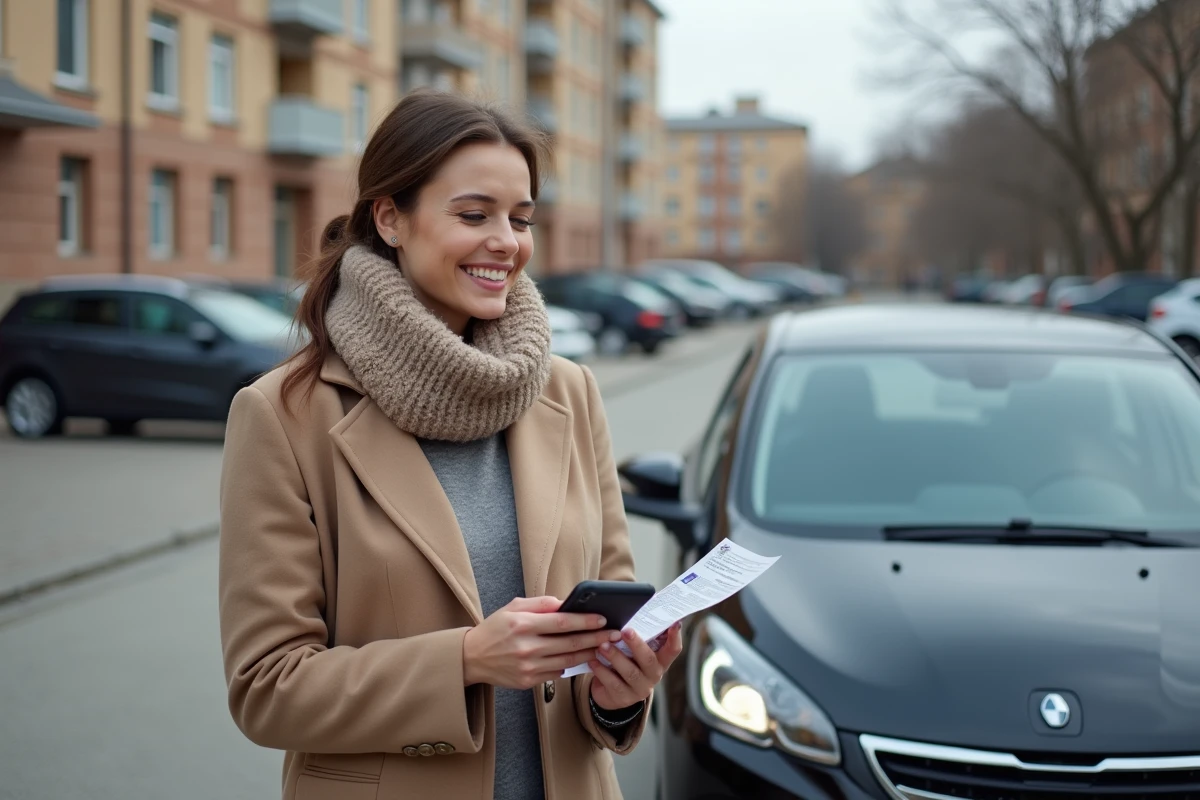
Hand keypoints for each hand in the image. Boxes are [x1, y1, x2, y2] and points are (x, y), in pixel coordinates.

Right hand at [463, 596, 623, 689]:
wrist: (471, 658)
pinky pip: (556, 674)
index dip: (585, 621)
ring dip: (589, 654)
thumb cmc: (495, 628)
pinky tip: (583, 659)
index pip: (562, 622)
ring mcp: (528, 667)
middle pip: (570, 644)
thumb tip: (566, 604)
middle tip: (614, 634)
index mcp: (523, 624)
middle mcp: (526, 647)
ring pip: (567, 662)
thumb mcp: (513, 607)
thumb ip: (541, 604)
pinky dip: (570, 667)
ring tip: (605, 647)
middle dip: (596, 638)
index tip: (603, 619)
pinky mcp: (528, 682)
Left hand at [589, 623, 683, 710]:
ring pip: (630, 672)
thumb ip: (638, 637)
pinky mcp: (623, 698)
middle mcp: (654, 675)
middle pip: (649, 659)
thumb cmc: (624, 661)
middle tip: (625, 631)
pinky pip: (613, 683)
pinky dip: (602, 670)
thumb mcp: (633, 651)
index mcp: (660, 661)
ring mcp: (640, 689)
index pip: (673, 649)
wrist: (610, 692)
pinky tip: (593, 660)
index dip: (675, 637)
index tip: (675, 623)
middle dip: (637, 644)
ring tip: (603, 645)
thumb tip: (633, 611)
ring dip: (616, 657)